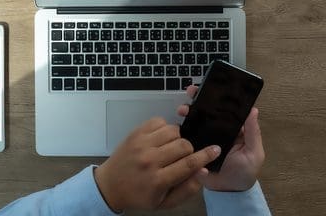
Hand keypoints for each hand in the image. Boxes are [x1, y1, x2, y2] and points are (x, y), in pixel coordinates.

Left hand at [94, 117, 220, 211]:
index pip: (189, 163)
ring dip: (178, 138)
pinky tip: (161, 140)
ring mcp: (141, 145)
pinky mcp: (135, 133)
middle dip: (189, 150)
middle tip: (183, 157)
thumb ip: (187, 189)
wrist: (110, 185)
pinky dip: (165, 128)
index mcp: (158, 180)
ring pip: (173, 130)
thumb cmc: (140, 195)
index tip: (216, 149)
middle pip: (183, 145)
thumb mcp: (165, 202)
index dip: (206, 155)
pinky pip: (159, 121)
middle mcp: (149, 161)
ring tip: (171, 148)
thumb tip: (204, 170)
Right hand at [177, 85, 264, 191]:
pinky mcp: (196, 149)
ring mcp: (206, 139)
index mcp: (235, 128)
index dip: (219, 96)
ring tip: (183, 109)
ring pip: (197, 121)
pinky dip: (182, 131)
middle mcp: (219, 130)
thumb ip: (253, 133)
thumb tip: (254, 110)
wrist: (229, 192)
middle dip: (199, 100)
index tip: (211, 86)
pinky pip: (188, 138)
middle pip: (208, 111)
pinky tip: (177, 125)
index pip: (227, 109)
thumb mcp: (254, 152)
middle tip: (192, 92)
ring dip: (189, 112)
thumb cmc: (245, 172)